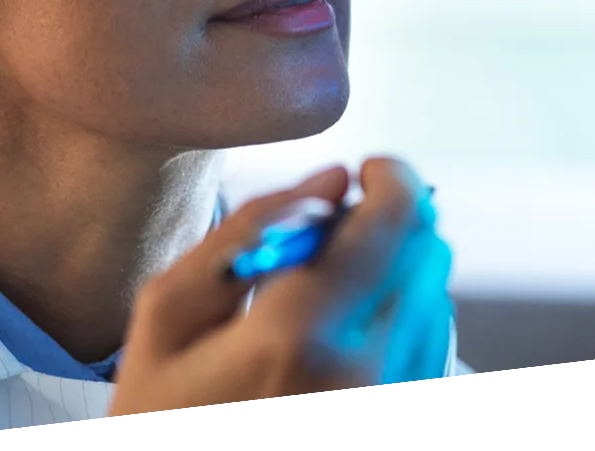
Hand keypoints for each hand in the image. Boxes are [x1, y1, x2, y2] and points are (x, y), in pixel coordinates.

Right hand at [109, 158, 452, 414]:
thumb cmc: (159, 422)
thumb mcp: (168, 316)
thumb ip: (251, 229)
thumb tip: (333, 180)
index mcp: (298, 336)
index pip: (395, 219)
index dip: (388, 175)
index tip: (361, 173)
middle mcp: (366, 374)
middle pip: (429, 249)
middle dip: (390, 220)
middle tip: (334, 234)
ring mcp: (393, 401)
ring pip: (436, 295)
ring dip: (395, 271)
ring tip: (327, 301)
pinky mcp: (401, 410)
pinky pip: (432, 348)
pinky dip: (400, 320)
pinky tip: (343, 342)